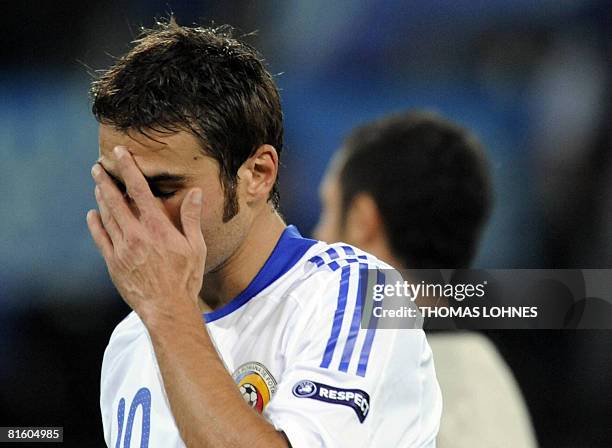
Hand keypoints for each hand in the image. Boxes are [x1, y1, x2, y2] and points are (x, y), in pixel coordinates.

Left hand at [86, 146, 205, 318]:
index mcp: (157, 228)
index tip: (120, 153)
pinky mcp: (113, 263)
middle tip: (98, 167)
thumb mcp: (196, 246)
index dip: (128, 169)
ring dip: (100, 198)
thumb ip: (191, 217)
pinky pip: (100, 238)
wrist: (167, 309)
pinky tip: (92, 214)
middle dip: (105, 180)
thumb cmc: (186, 278)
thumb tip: (194, 192)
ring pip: (106, 216)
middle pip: (115, 200)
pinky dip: (95, 224)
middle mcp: (136, 235)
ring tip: (97, 185)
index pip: (139, 191)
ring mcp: (122, 249)